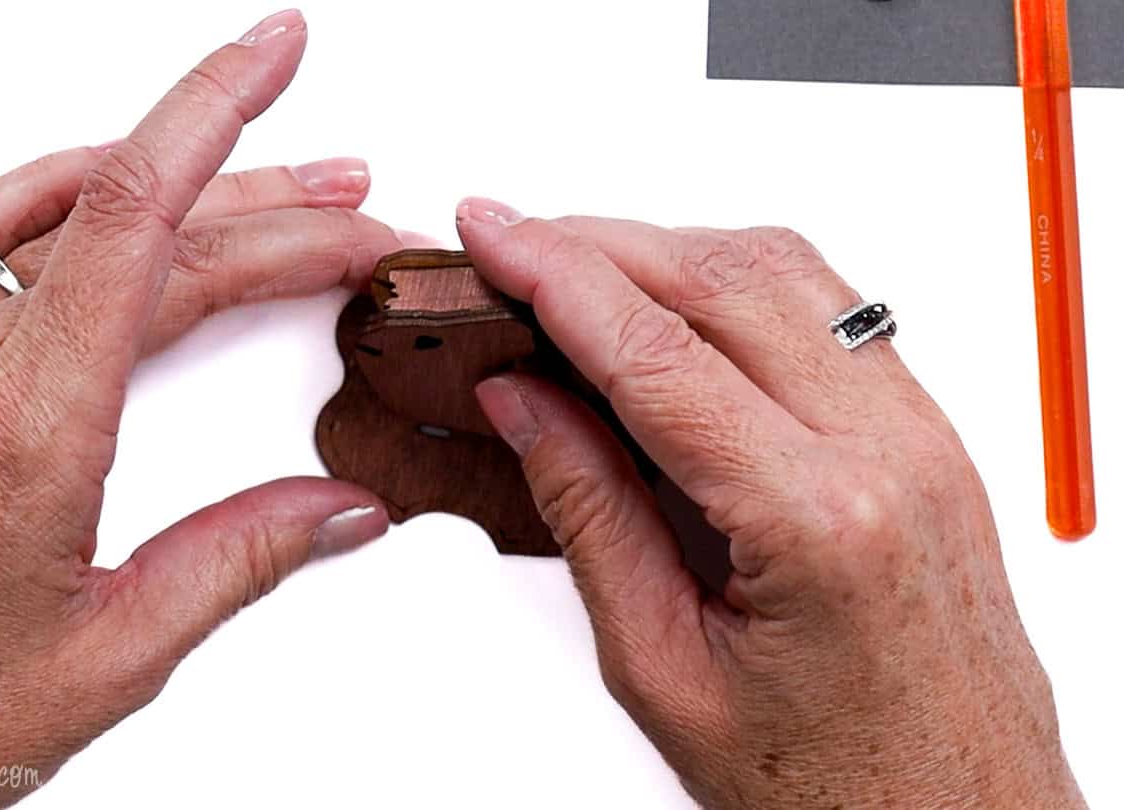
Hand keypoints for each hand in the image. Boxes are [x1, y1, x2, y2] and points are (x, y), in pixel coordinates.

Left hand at [0, 11, 408, 807]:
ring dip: (164, 182)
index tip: (278, 53)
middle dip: (266, 205)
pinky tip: (89, 185)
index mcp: (22, 427)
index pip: (141, 221)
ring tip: (260, 181)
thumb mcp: (110, 654)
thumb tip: (342, 509)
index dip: (220, 115)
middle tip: (353, 214)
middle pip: (134, 230)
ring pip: (51, 218)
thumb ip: (239, 561)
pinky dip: (44, 193)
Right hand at [457, 200, 1086, 808]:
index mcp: (819, 517)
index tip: (492, 235)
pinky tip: (670, 307)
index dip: (555, 274)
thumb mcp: (664, 667)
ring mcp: (921, 434)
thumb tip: (526, 400)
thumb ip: (589, 511)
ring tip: (574, 272)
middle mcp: (890, 452)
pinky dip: (732, 284)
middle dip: (598, 242)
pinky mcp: (926, 435)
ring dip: (667, 251)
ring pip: (782, 271)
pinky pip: (825, 309)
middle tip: (511, 245)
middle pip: (722, 279)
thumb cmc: (836, 783)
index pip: (656, 349)